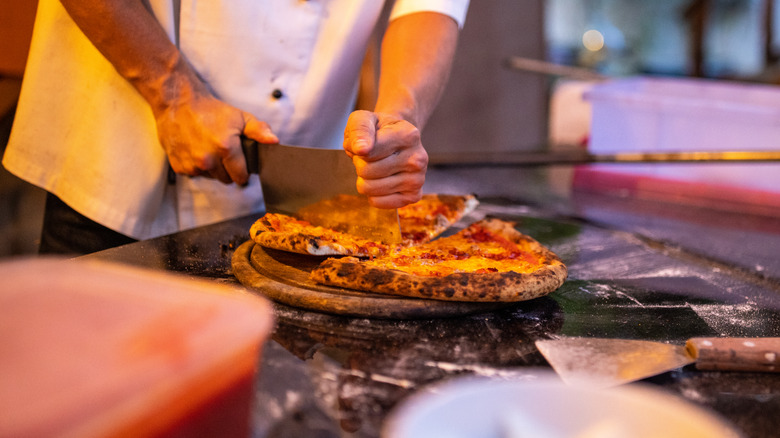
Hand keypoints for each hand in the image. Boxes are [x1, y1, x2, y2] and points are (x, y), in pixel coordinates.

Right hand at [155, 90, 277, 185]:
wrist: (178, 103)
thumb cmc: (210, 110)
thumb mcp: (239, 117)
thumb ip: (259, 131)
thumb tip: (274, 141)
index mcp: (226, 148)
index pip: (241, 176)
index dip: (243, 170)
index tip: (241, 163)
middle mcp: (208, 159)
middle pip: (226, 179)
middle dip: (228, 169)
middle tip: (224, 152)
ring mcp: (192, 164)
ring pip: (211, 177)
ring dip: (212, 168)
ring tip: (209, 149)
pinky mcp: (179, 167)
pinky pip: (195, 174)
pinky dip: (197, 166)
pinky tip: (196, 150)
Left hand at [343, 110, 427, 207]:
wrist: (398, 140)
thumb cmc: (378, 130)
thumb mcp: (364, 119)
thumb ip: (359, 130)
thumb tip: (361, 149)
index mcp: (409, 135)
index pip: (368, 152)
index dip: (358, 149)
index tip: (367, 143)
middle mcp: (418, 158)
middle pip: (367, 171)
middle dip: (360, 164)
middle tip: (370, 157)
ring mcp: (418, 179)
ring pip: (370, 188)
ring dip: (365, 179)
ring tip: (376, 167)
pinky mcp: (413, 196)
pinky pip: (377, 202)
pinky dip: (372, 194)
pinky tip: (382, 181)